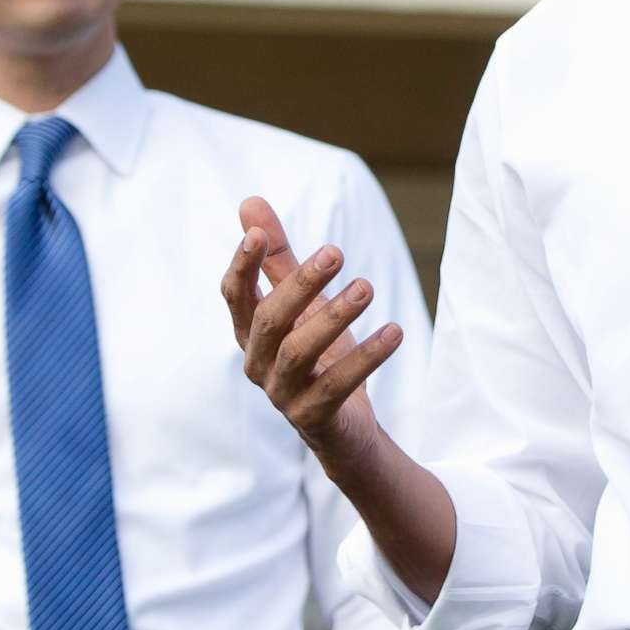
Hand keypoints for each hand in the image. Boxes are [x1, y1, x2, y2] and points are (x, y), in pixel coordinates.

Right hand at [220, 196, 406, 465]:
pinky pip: (336, 385)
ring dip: (334, 317)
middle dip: (299, 284)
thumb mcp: (301, 303)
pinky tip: (394, 332)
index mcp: (250, 333)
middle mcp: (258, 363)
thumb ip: (278, 258)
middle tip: (336, 252)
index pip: (235, 296)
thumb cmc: (318, 355)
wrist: (342, 427)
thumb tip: (249, 202)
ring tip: (367, 287)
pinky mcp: (313, 417)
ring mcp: (282, 393)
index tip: (260, 234)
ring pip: (299, 352)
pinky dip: (366, 357)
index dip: (243, 266)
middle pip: (269, 321)